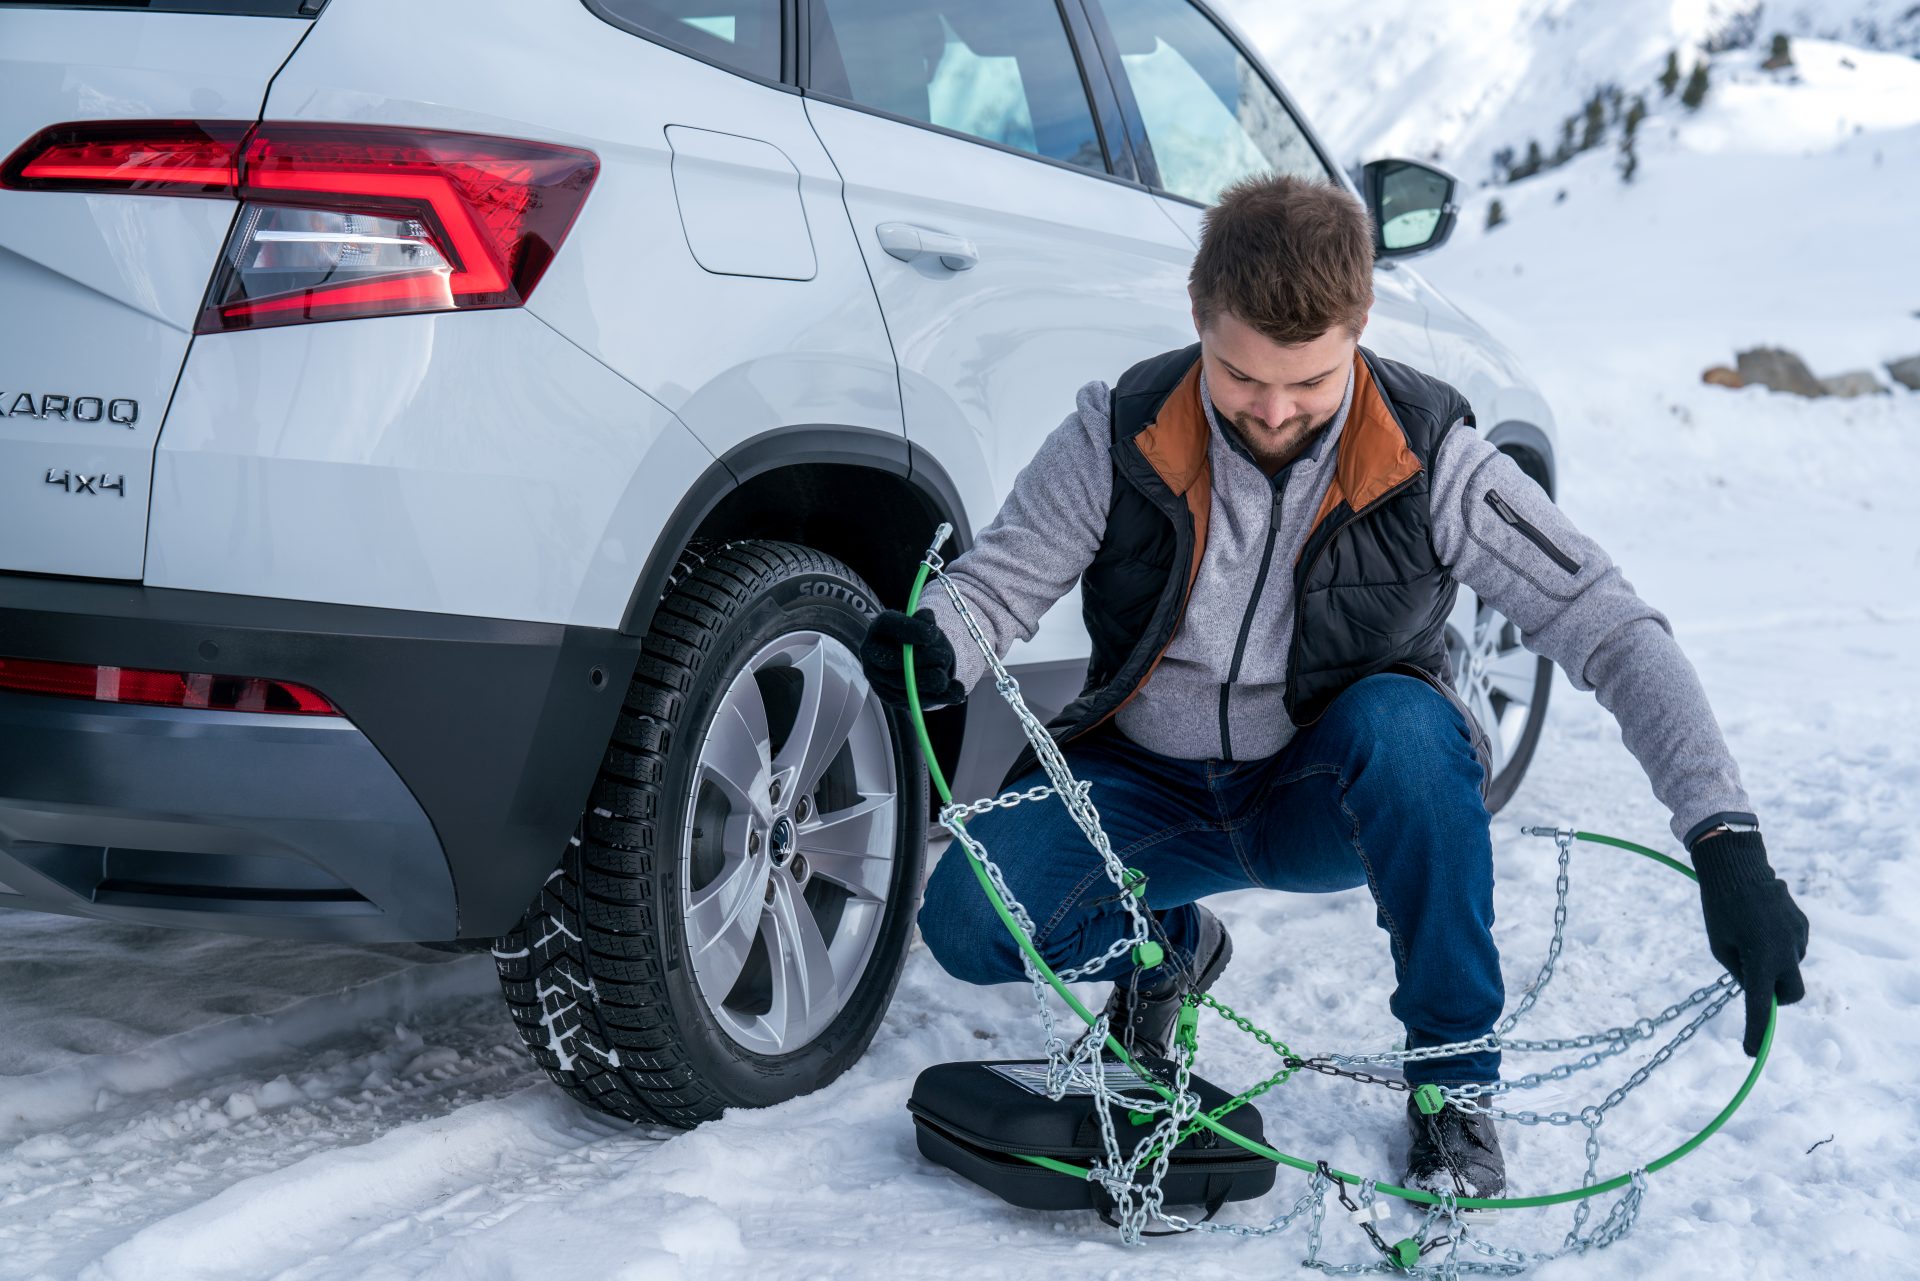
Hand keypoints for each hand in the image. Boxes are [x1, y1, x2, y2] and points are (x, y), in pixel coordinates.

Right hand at [859, 607, 963, 709]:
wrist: (911, 658)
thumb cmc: (917, 638)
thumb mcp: (922, 625)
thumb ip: (925, 622)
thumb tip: (927, 617)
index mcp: (880, 628)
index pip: (889, 625)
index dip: (910, 630)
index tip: (932, 634)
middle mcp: (873, 653)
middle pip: (890, 660)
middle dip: (918, 661)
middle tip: (944, 658)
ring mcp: (879, 678)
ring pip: (900, 685)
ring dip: (927, 683)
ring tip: (946, 679)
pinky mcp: (891, 697)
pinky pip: (912, 700)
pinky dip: (936, 698)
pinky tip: (954, 692)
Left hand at [1692, 830, 1808, 1055]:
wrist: (1738, 865)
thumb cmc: (1720, 906)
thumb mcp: (1719, 944)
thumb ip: (1738, 971)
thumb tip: (1757, 988)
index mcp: (1760, 958)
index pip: (1760, 1005)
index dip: (1756, 1030)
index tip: (1751, 1051)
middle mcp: (1786, 951)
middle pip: (1790, 994)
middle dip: (1775, 997)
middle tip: (1753, 982)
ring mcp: (1799, 938)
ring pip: (1790, 968)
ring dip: (1773, 965)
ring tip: (1749, 936)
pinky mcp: (1803, 926)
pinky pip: (1791, 947)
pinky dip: (1778, 947)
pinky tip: (1761, 925)